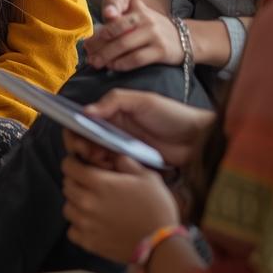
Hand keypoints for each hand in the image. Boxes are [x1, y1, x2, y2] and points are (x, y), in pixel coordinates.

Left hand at [62, 153, 179, 264]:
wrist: (163, 246)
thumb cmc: (157, 208)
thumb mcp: (147, 177)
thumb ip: (126, 162)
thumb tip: (113, 157)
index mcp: (100, 183)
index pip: (69, 167)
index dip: (73, 163)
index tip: (80, 165)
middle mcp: (88, 202)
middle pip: (67, 186)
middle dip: (75, 182)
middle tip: (89, 185)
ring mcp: (87, 224)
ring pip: (67, 208)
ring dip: (76, 204)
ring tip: (91, 205)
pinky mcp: (90, 243)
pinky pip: (72, 231)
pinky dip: (78, 226)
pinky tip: (91, 224)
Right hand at [80, 89, 213, 167]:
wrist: (198, 140)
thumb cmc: (171, 115)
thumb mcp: (143, 101)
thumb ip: (114, 101)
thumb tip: (85, 112)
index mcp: (112, 113)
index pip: (82, 120)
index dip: (74, 131)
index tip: (81, 141)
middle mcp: (112, 131)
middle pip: (83, 141)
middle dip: (82, 149)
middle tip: (94, 155)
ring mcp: (121, 150)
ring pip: (94, 158)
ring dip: (94, 162)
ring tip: (106, 162)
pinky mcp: (131, 166)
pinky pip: (111, 170)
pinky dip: (108, 172)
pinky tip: (117, 170)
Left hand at [81, 0, 182, 71]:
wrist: (184, 39)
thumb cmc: (150, 29)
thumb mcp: (136, 17)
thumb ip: (115, 23)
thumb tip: (91, 40)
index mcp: (135, 4)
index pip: (115, 1)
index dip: (105, 11)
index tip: (91, 33)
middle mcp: (145, 16)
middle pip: (115, 28)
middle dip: (98, 43)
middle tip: (89, 54)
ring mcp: (154, 33)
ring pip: (124, 45)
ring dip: (107, 56)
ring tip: (97, 63)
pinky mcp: (161, 49)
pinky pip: (137, 58)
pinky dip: (122, 64)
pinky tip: (114, 67)